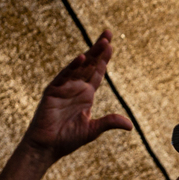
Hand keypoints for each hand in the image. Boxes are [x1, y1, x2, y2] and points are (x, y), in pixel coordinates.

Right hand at [22, 30, 131, 161]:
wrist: (47, 147)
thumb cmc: (68, 139)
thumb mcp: (92, 129)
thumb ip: (109, 122)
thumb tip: (131, 126)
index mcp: (86, 95)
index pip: (97, 72)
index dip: (104, 59)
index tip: (111, 45)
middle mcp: (76, 88)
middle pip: (90, 64)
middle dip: (99, 49)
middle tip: (108, 32)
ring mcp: (64, 88)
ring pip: (79, 67)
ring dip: (91, 54)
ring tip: (102, 42)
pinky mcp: (53, 92)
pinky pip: (64, 77)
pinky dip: (73, 68)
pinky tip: (82, 58)